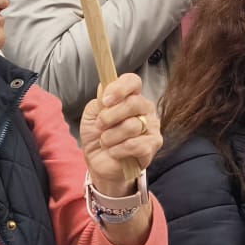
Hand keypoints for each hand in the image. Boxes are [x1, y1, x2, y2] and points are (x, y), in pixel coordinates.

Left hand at [80, 74, 162, 195]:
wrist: (99, 163)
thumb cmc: (98, 137)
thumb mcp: (91, 116)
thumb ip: (99, 102)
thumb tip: (105, 89)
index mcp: (131, 97)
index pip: (133, 82)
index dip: (119, 88)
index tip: (105, 100)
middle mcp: (145, 109)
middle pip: (133, 103)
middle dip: (110, 116)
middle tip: (100, 126)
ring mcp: (151, 127)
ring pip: (132, 126)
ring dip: (110, 137)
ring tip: (106, 142)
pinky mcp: (152, 146)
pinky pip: (134, 145)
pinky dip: (117, 150)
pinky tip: (114, 152)